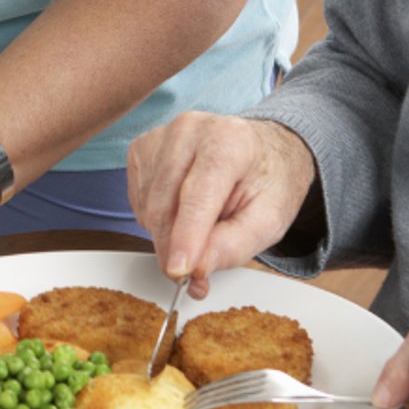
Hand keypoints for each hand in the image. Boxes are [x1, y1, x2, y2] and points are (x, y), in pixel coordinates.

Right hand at [126, 113, 315, 297]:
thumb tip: (198, 267)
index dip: (186, 236)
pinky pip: (139, 201)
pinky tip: (182, 213)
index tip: (179, 270)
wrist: (260, 150)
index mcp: (228, 140)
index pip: (198, 194)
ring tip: (200, 233)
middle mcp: (189, 130)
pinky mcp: (141, 149)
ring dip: (167, 235)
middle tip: (193, 277)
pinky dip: (157, 220)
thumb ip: (234, 245)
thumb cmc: (266, 180)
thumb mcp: (270, 220)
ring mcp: (160, 136)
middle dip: (174, 249)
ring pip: (148, 206)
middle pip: (166, 204)